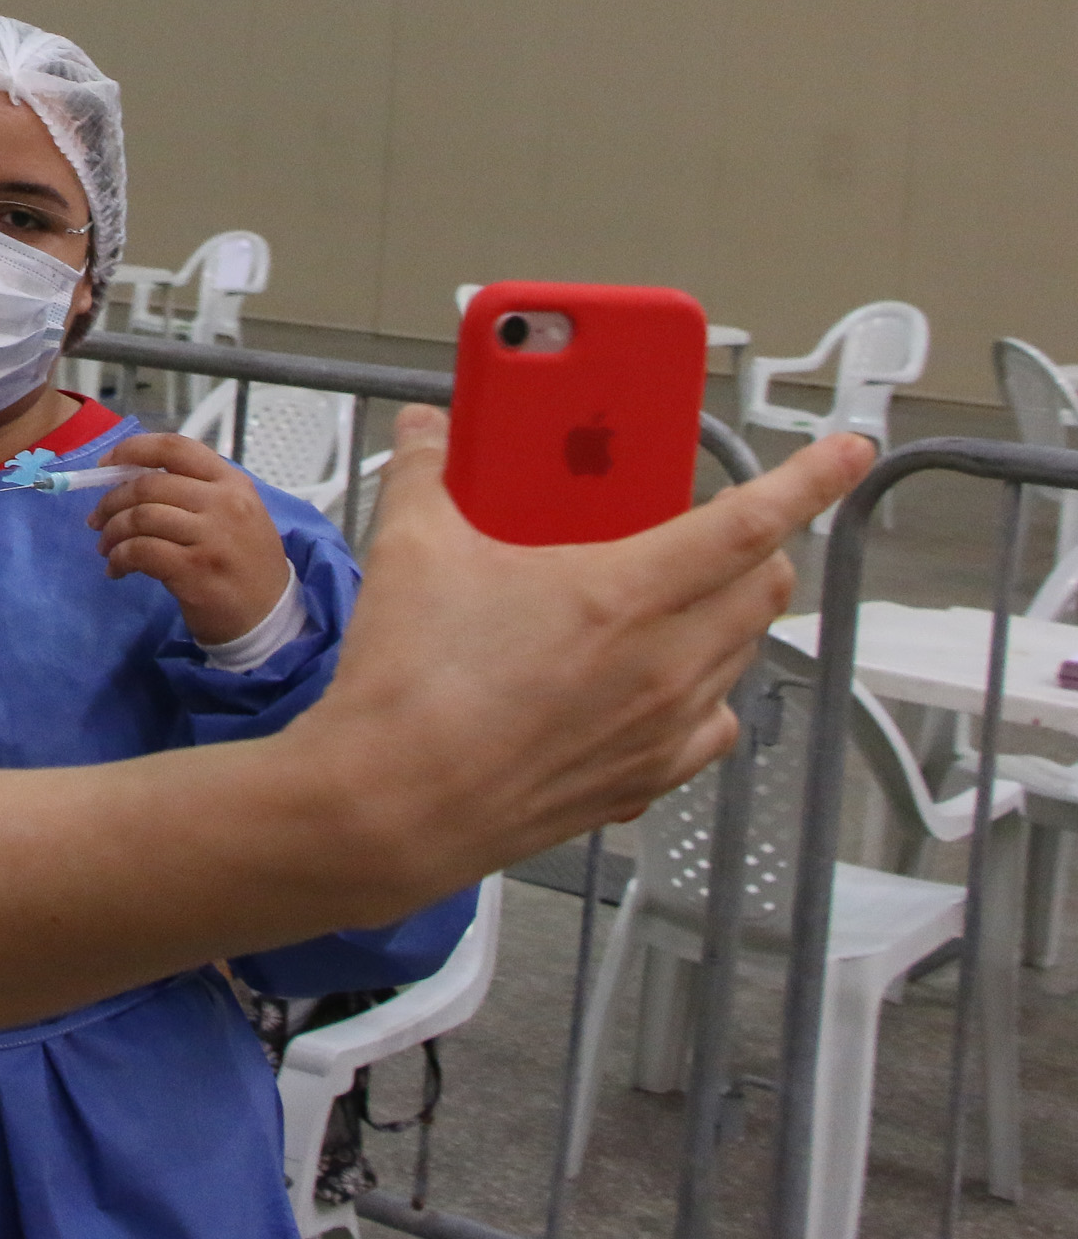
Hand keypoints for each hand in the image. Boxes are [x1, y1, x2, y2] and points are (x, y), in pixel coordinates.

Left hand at [89, 433, 294, 644]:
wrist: (269, 615)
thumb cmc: (245, 561)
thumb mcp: (234, 513)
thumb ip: (193, 491)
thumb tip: (128, 481)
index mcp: (231, 482)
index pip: (175, 448)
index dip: (132, 450)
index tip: (106, 466)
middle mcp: (224, 502)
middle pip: (148, 485)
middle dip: (111, 501)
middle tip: (97, 520)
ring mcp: (211, 536)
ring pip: (140, 517)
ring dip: (112, 532)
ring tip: (105, 548)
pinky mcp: (195, 569)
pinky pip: (141, 552)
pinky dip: (119, 558)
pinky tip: (116, 569)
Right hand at [290, 408, 872, 904]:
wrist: (391, 807)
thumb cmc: (410, 690)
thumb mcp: (412, 551)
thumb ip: (426, 473)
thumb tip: (428, 432)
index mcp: (623, 594)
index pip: (752, 521)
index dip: (812, 479)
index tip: (848, 453)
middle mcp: (665, 663)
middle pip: (763, 586)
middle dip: (757, 544)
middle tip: (710, 526)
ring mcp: (663, 727)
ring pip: (742, 651)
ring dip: (726, 613)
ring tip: (669, 598)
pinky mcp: (645, 779)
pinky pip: (712, 725)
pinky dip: (703, 692)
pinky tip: (654, 683)